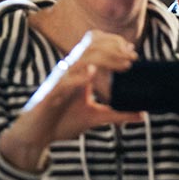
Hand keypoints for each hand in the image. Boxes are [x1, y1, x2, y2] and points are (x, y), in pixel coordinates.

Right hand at [0, 31, 143, 171]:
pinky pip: (64, 82)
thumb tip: (143, 115)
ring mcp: (59, 82)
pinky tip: (92, 73)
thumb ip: (118, 114)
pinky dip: (79, 77)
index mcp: (79, 72)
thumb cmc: (62, 121)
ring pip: (80, 61)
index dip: (113, 43)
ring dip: (104, 59)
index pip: (95, 47)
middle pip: (90, 48)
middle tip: (133, 57)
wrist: (36, 136)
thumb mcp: (95, 116)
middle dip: (114, 49)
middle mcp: (69, 72)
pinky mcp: (51, 95)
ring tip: (124, 64)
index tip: (133, 51)